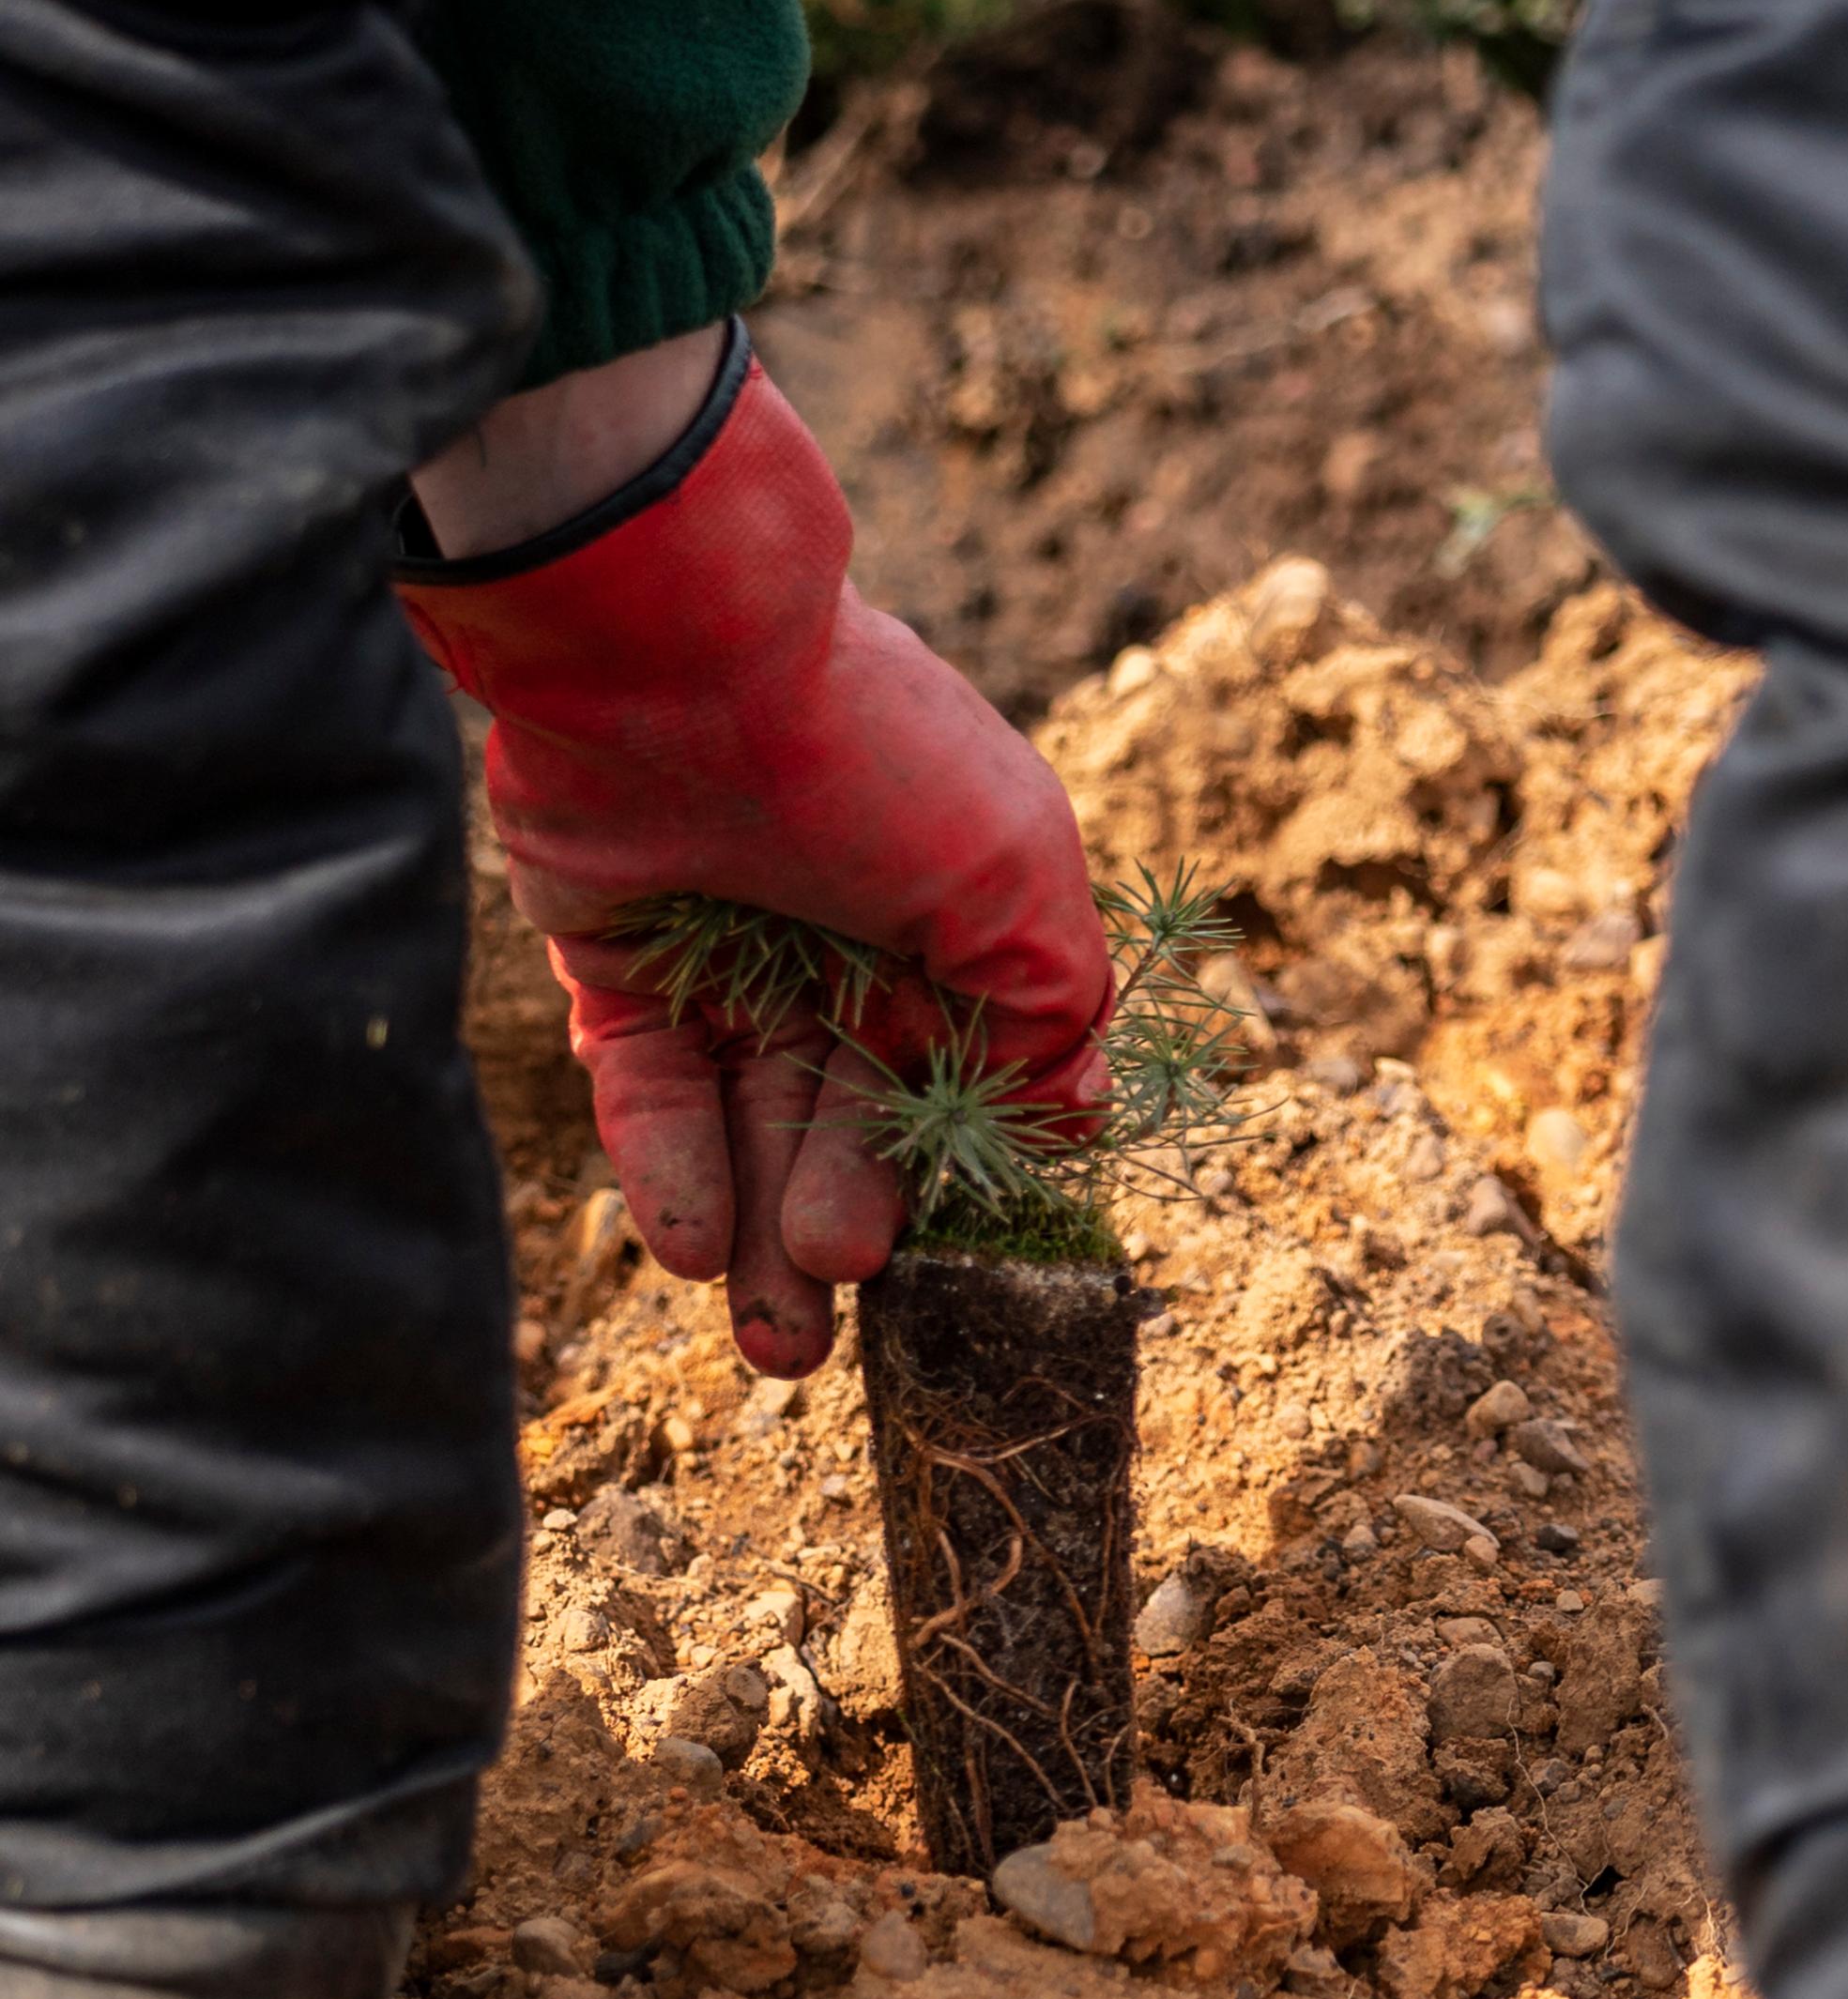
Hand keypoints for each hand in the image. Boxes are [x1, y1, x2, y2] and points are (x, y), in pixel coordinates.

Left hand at [398, 326, 1110, 1372]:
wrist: (680, 658)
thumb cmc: (877, 757)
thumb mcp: (1015, 877)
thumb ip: (1052, 1005)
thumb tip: (1077, 1120)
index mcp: (947, 928)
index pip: (950, 1087)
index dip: (940, 1182)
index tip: (940, 1272)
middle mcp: (837, 950)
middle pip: (843, 1125)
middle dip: (837, 1231)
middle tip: (823, 1328)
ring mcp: (725, 960)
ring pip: (748, 1126)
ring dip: (755, 1235)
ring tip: (768, 1340)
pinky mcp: (618, 963)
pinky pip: (649, 1092)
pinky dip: (671, 1170)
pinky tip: (689, 1245)